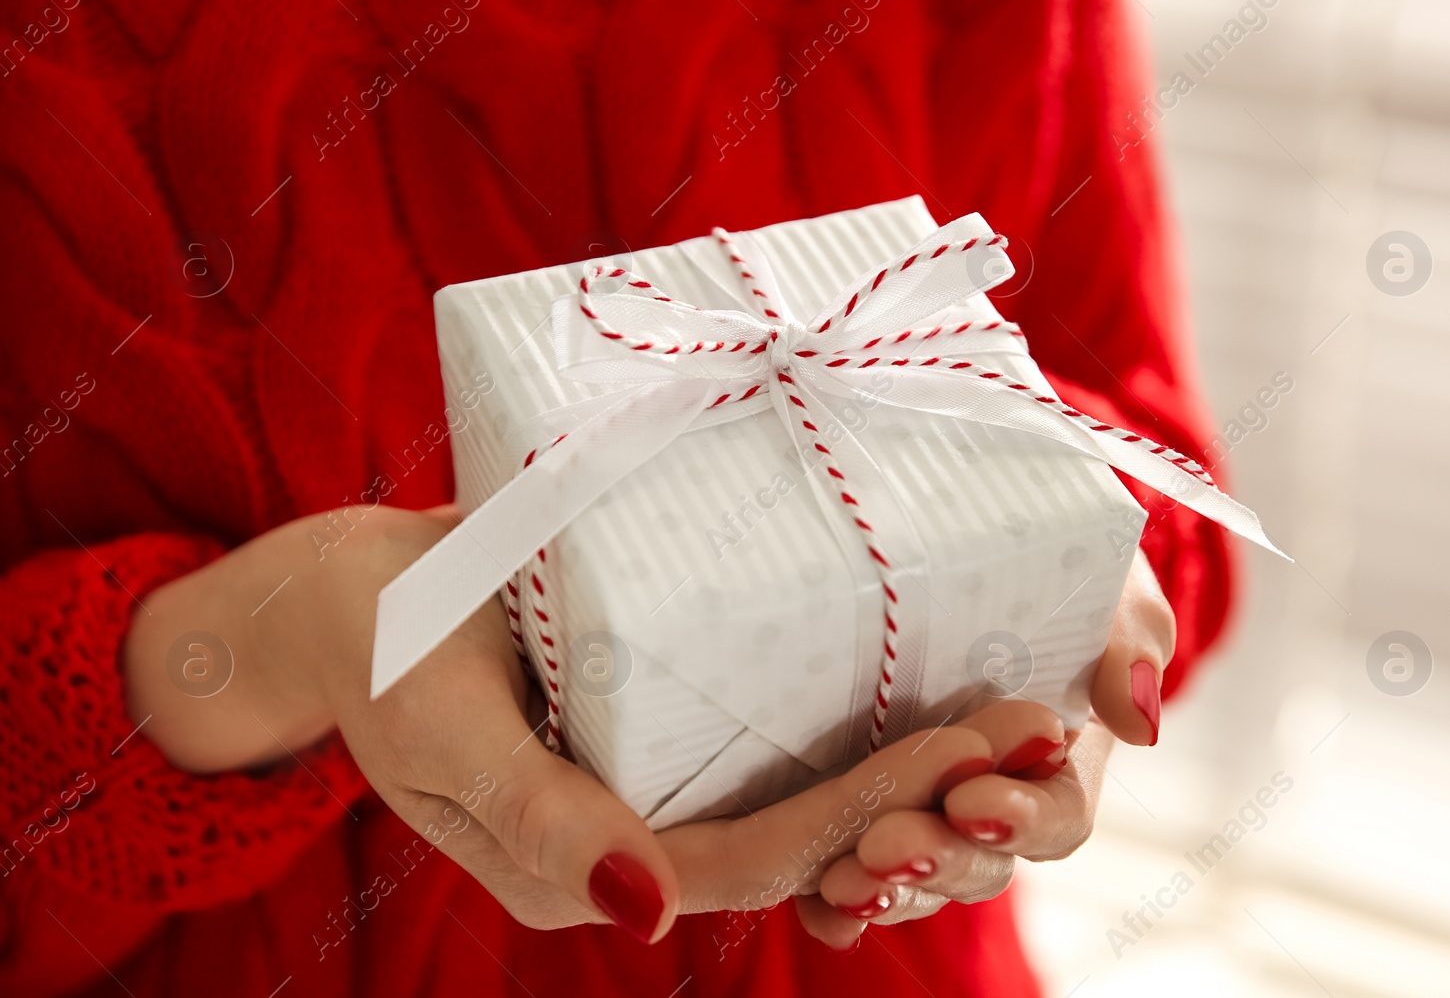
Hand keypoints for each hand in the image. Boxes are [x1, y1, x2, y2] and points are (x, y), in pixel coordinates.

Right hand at [123, 505, 1022, 943]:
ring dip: (913, 754)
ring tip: (1018, 700)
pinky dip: (856, 712)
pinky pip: (773, 735)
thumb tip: (645, 913)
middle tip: (1035, 723)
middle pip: (807, 829)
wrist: (352, 597)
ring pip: (804, 788)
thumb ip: (536, 817)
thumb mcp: (443, 730)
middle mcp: (642, 837)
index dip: (867, 815)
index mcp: (591, 864)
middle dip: (927, 788)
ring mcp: (658, 779)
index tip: (966, 756)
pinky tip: (933, 664)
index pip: (759, 853)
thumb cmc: (384, 651)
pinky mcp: (667, 721)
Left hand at [800, 550, 1175, 947]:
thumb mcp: (1098, 579)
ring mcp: (922, 810)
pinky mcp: (856, 808)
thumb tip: (1138, 715)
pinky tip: (815, 907)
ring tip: (844, 880)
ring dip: (883, 887)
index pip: (1055, 815)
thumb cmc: (1042, 556)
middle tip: (889, 847)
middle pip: (978, 860)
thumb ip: (1127, 639)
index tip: (974, 801)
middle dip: (938, 859)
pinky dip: (833, 903)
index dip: (1020, 819)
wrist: (946, 526)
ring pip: (914, 879)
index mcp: (1057, 758)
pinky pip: (848, 872)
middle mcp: (991, 798)